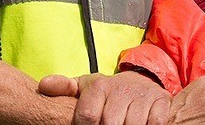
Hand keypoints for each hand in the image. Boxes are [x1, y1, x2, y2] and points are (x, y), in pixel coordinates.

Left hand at [39, 71, 170, 124]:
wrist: (140, 82)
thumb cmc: (107, 92)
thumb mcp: (85, 88)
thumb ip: (64, 88)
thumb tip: (43, 85)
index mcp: (99, 87)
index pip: (87, 117)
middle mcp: (121, 89)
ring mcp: (143, 96)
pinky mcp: (161, 103)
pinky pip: (155, 124)